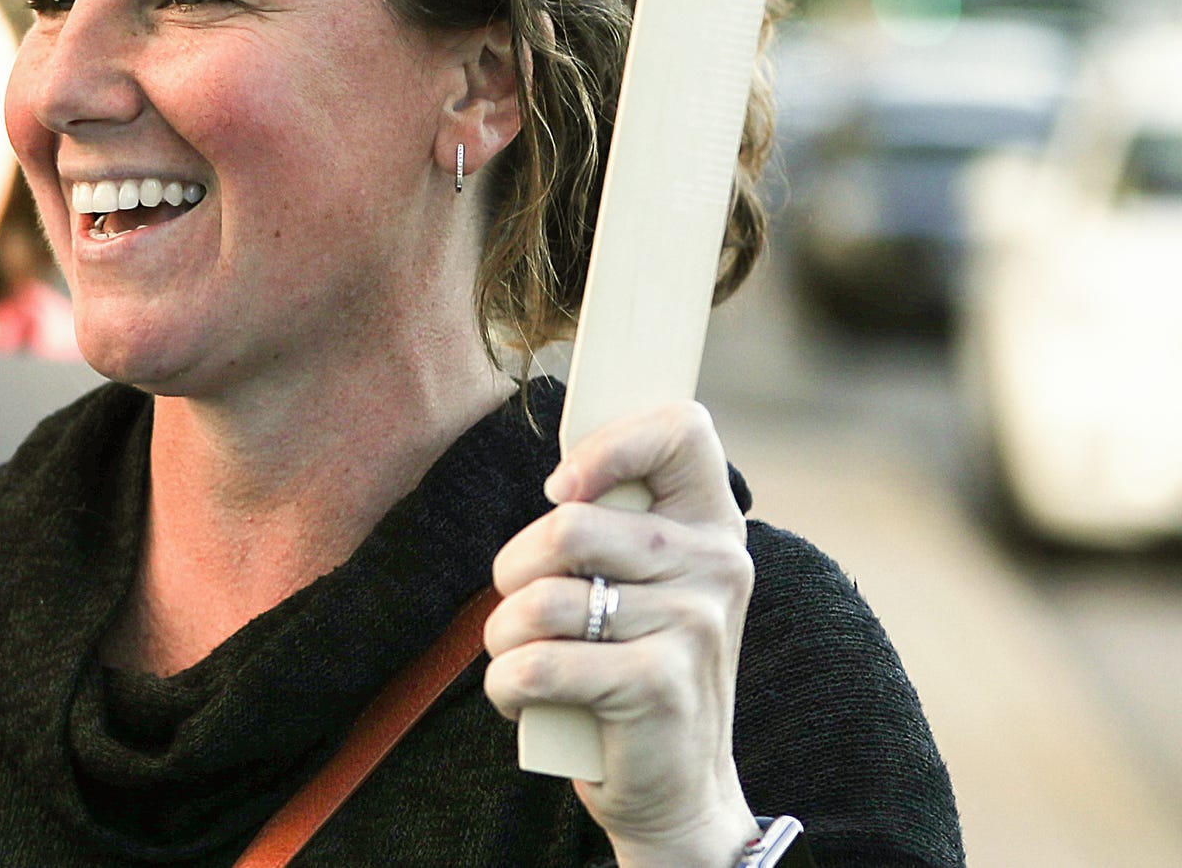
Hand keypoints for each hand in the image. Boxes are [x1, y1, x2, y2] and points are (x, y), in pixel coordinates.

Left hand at [483, 402, 759, 867]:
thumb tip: (563, 477)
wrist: (678, 791)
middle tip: (521, 604)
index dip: (608, 445)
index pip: (682, 427)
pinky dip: (506, 686)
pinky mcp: (658, 685)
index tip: (562, 490)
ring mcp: (693, 625)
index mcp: (714, 524)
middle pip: (569, 523)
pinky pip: (536, 664)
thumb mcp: (646, 586)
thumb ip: (618, 524)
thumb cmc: (635, 667)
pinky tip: (523, 697)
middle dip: (514, 569)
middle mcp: (716, 565)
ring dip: (503, 635)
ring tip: (521, 656)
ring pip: (540, 599)